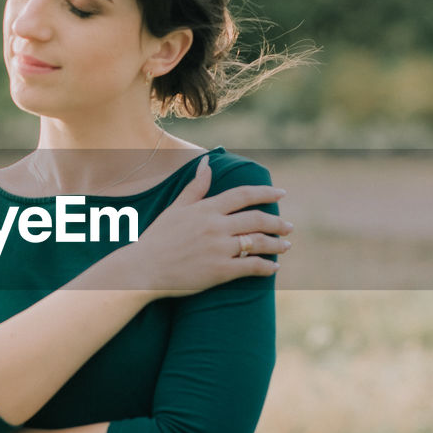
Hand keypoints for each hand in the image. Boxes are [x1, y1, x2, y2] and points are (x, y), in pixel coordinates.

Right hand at [122, 158, 292, 297]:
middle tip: (289, 226)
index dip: (266, 192)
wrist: (143, 270)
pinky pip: (252, 266)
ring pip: (259, 243)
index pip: (243, 195)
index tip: (281, 193)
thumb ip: (196, 186)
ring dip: (277, 245)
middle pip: (257, 219)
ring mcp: (219, 249)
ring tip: (285, 246)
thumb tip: (207, 161)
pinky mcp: (220, 271)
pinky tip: (273, 268)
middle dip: (278, 222)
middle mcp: (215, 226)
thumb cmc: (157, 239)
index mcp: (206, 209)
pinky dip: (266, 267)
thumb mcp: (176, 208)